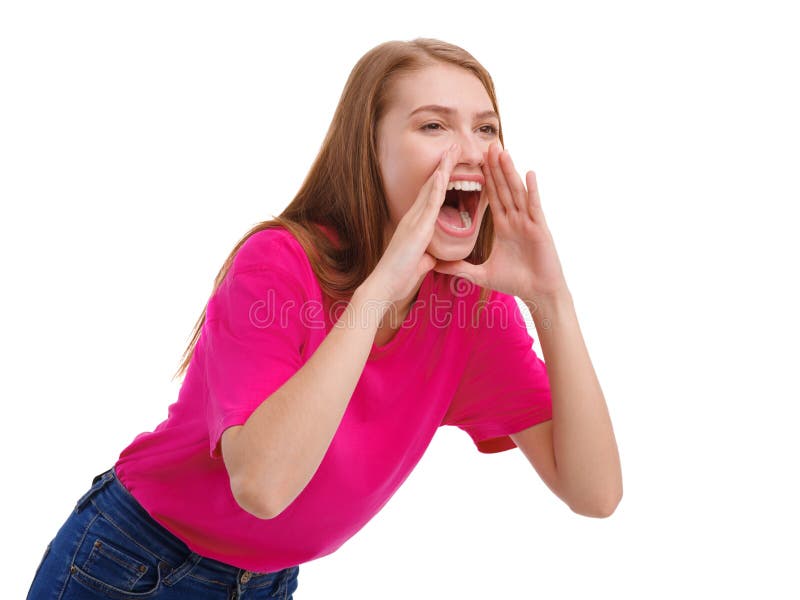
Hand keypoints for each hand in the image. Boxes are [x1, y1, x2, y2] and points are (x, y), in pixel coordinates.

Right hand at [363, 143, 462, 303]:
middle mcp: (412, 218)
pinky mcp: (417, 229)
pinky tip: (445, 173)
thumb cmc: (399, 278)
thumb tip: (431, 258)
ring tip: (452, 150)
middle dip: (442, 166)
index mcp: (414, 225)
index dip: (439, 179)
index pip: (429, 197)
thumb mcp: (418, 263)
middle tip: (452, 147)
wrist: (384, 285)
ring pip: (431, 188)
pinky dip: (437, 187)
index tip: (449, 165)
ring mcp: (414, 221)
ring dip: (442, 168)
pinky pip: (430, 204)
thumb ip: (425, 257)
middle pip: (430, 186)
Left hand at [433, 142, 567, 300]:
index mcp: (503, 227)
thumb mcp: (482, 275)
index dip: (484, 180)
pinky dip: (532, 190)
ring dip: (509, 172)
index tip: (476, 162)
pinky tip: (529, 173)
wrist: (538, 293)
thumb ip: (460, 269)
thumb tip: (437, 267)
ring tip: (502, 151)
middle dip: (495, 168)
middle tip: (487, 145)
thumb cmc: (516, 283)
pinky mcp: (539, 228)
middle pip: (503, 189)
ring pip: (516, 192)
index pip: (491, 198)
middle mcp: (516, 220)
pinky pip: (534, 206)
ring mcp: (528, 222)